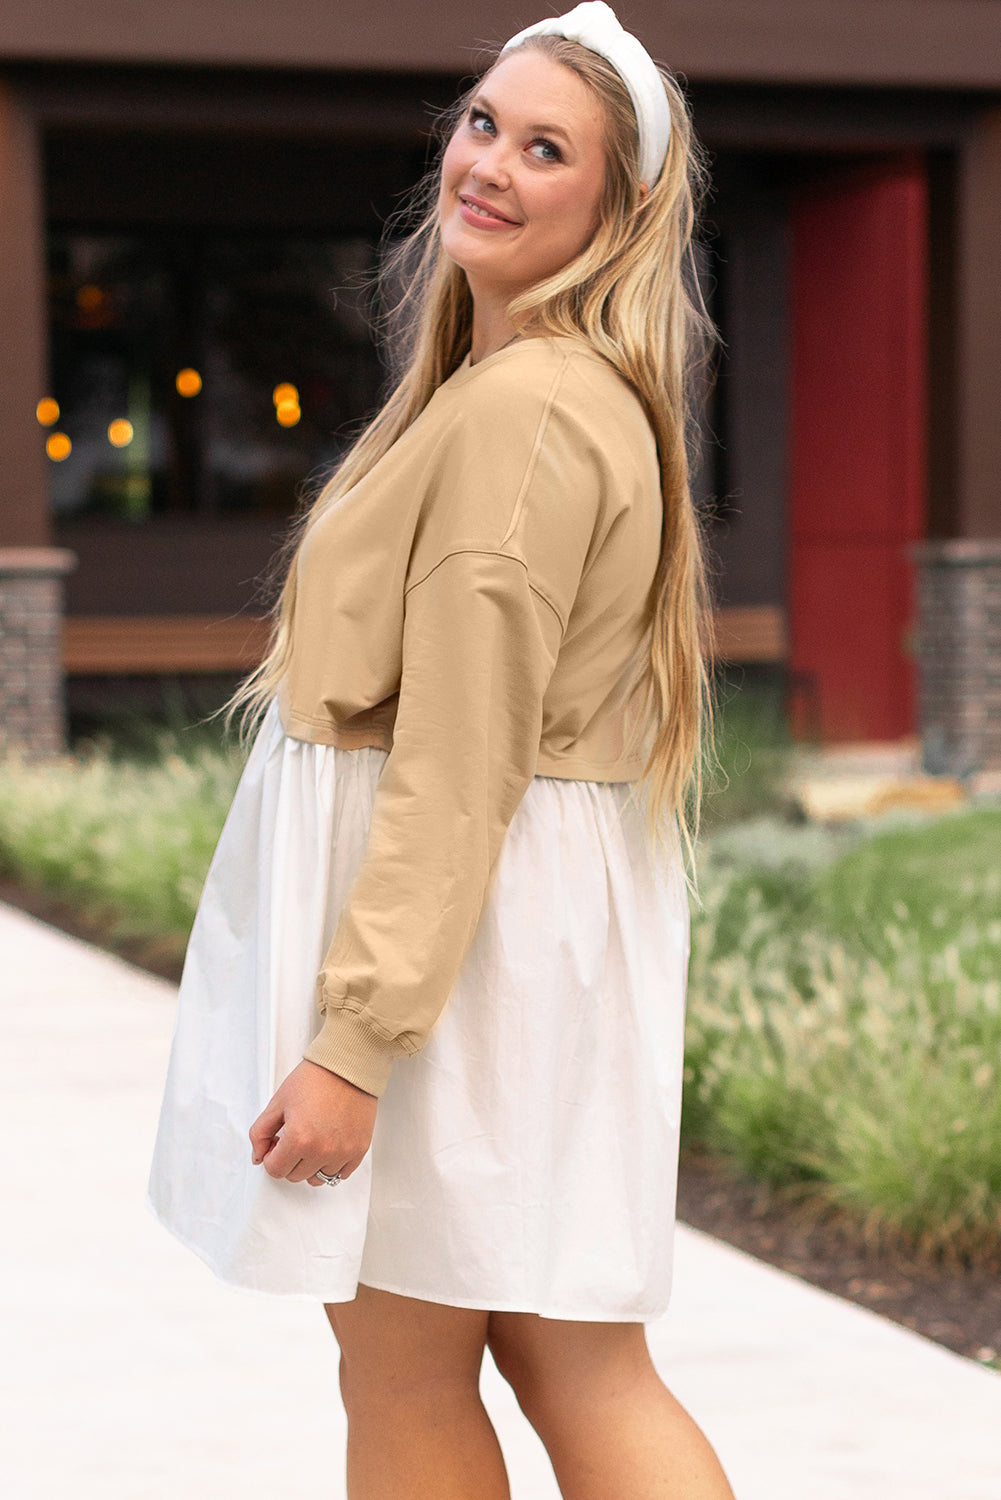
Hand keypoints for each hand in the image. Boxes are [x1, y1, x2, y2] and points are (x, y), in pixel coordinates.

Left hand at [249, 1059, 377, 1185]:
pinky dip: (332, 1165)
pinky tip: (328, 1146)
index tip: (277, 1143)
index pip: (275, 1170)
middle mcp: (322, 1150)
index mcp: (299, 1138)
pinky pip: (341, 1174)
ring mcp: (342, 1152)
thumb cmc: (315, 1079)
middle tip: (294, 1138)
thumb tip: (258, 1156)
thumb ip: (260, 1132)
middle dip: (289, 1160)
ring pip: (317, 1179)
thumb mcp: (278, 1102)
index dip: (271, 1156)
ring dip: (310, 1165)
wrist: (348, 1066)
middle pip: (294, 1176)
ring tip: (313, 1141)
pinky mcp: (359, 1149)